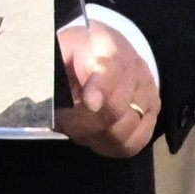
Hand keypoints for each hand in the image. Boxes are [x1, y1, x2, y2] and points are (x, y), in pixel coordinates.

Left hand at [56, 16, 160, 157]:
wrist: (110, 50)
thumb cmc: (79, 50)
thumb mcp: (62, 46)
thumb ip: (54, 63)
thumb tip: (41, 86)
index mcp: (109, 46)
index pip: (111, 69)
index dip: (101, 88)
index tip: (89, 102)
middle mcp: (135, 71)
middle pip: (114, 109)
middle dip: (80, 122)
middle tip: (59, 122)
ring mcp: (148, 95)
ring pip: (121, 133)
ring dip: (91, 136)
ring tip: (74, 128)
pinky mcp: (153, 115)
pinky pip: (132, 144)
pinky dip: (108, 146)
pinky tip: (93, 136)